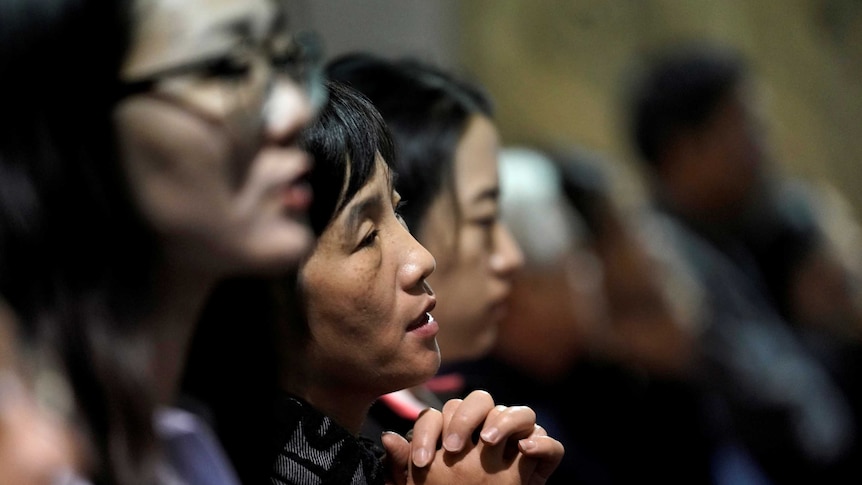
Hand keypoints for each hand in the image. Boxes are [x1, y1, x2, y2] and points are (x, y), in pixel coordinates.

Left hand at [382, 390, 563, 484]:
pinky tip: (525, 450)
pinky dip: (542, 443)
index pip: (442, 414)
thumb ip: (403, 466)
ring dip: (503, 421)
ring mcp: (517, 444)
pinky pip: (551, 445)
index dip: (429, 432)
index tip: (420, 462)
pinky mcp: (541, 464)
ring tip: (488, 442)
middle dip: (465, 417)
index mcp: (457, 433)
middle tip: (453, 448)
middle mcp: (488, 431)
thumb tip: (386, 436)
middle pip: (481, 401)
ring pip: (520, 413)